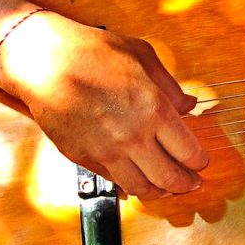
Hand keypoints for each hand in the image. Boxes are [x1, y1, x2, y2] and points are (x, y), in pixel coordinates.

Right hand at [0, 10, 208, 199]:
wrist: (44, 61)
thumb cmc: (92, 52)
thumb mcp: (143, 56)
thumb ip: (170, 86)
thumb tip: (189, 104)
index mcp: (153, 109)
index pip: (188, 151)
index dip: (199, 161)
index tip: (201, 162)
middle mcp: (132, 136)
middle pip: (169, 178)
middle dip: (185, 184)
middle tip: (191, 183)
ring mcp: (105, 151)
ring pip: (141, 188)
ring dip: (159, 192)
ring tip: (167, 188)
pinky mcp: (83, 158)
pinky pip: (113, 181)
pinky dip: (130, 185)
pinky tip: (137, 179)